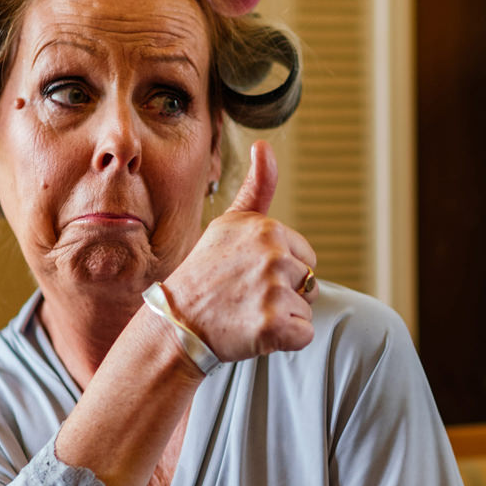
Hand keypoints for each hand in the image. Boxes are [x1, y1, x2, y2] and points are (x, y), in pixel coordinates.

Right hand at [162, 140, 318, 359]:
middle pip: (309, 281)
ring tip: (245, 313)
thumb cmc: (206, 274)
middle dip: (284, 293)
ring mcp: (273, 291)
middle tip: (245, 296)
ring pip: (306, 308)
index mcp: (266, 229)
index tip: (246, 274)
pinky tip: (253, 333)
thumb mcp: (229, 224)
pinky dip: (283, 341)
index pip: (305, 256)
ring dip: (282, 317)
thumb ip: (257, 188)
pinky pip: (303, 335)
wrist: (176, 324)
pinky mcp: (275, 326)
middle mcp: (272, 255)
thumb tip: (265, 144)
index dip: (279, 270)